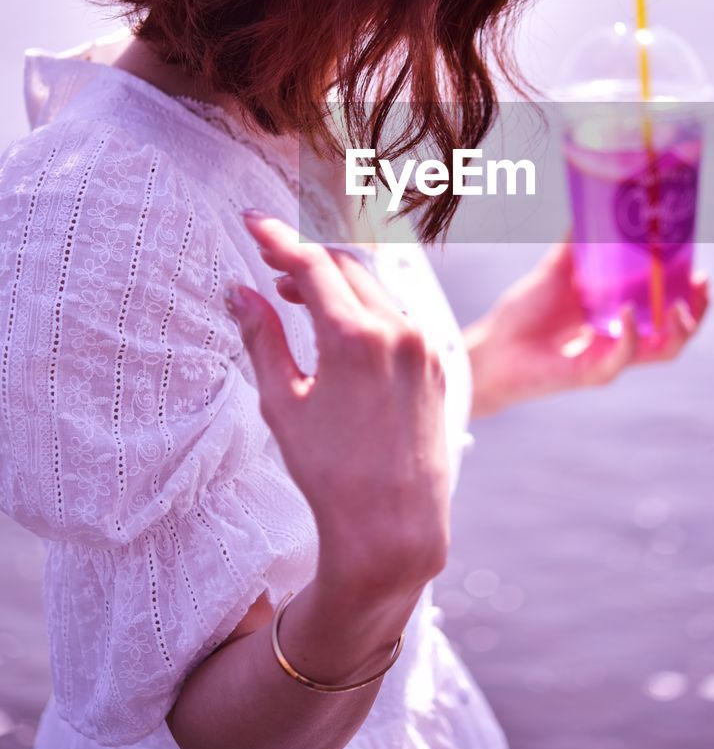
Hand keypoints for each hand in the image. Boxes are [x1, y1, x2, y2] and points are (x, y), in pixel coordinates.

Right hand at [225, 212, 449, 598]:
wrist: (394, 526)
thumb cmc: (330, 472)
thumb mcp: (282, 403)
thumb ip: (262, 337)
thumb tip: (239, 291)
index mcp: (355, 337)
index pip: (311, 263)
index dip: (276, 238)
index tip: (250, 222)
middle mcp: (398, 330)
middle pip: (346, 264)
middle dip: (306, 258)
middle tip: (270, 267)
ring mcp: (425, 345)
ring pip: (374, 286)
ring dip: (336, 282)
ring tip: (298, 300)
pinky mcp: (440, 362)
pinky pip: (398, 315)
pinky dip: (365, 307)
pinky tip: (340, 330)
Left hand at [464, 237, 709, 417]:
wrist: (491, 348)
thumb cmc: (523, 314)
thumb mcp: (556, 271)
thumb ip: (575, 246)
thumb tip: (589, 209)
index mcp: (617, 319)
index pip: (665, 310)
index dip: (688, 295)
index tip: (699, 270)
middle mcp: (620, 340)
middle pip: (675, 334)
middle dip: (696, 312)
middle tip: (702, 285)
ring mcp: (610, 358)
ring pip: (661, 352)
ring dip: (678, 329)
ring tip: (680, 304)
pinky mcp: (592, 373)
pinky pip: (622, 358)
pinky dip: (631, 336)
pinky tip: (628, 312)